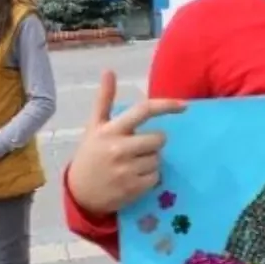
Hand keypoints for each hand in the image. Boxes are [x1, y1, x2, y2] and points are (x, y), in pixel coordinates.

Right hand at [66, 70, 186, 216]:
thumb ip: (104, 99)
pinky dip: (150, 177)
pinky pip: (156, 177)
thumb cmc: (91, 154)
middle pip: (158, 138)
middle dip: (154, 142)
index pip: (143, 111)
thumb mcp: (94, 126)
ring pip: (158, 159)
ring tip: (133, 164)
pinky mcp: (133, 189)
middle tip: (139, 148)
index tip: (184, 105)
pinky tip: (135, 178)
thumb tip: (109, 70)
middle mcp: (119, 149)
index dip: (166, 105)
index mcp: (111, 130)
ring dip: (151, 160)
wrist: (79, 192)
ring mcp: (126, 170)